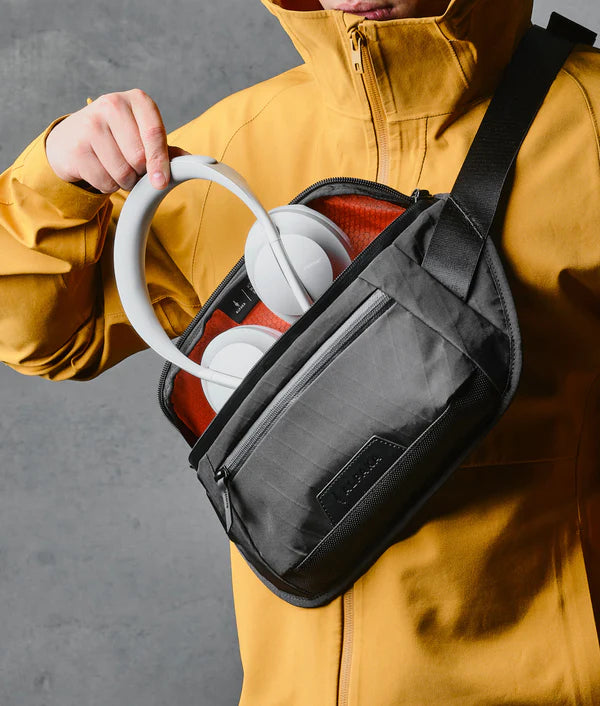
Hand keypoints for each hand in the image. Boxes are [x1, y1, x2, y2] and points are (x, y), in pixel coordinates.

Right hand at [45, 89, 188, 192]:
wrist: (71, 138)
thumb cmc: (117, 137)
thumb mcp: (142, 134)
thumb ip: (166, 148)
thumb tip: (192, 162)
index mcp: (137, 101)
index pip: (155, 134)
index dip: (160, 161)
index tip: (161, 181)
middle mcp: (112, 105)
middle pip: (139, 158)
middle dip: (140, 172)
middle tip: (133, 168)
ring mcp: (90, 124)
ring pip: (122, 173)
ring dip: (124, 182)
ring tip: (116, 168)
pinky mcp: (76, 147)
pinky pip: (104, 181)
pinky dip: (107, 186)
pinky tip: (101, 171)